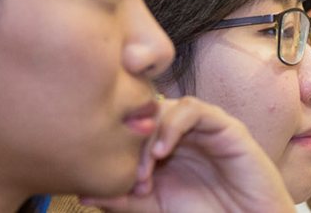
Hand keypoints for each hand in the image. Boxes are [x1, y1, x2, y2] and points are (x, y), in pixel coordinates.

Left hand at [81, 96, 293, 212]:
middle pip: (146, 114)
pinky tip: (163, 152)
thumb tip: (84, 193)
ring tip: (148, 169)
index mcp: (166, 147)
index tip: (111, 180)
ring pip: (166, 107)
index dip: (118, 146)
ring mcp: (204, 128)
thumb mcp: (156, 208)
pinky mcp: (226, 126)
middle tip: (132, 178)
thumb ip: (125, 200)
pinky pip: (193, 109)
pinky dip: (173, 125)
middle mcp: (183, 133)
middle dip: (133, 142)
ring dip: (150, 135)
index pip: (133, 127)